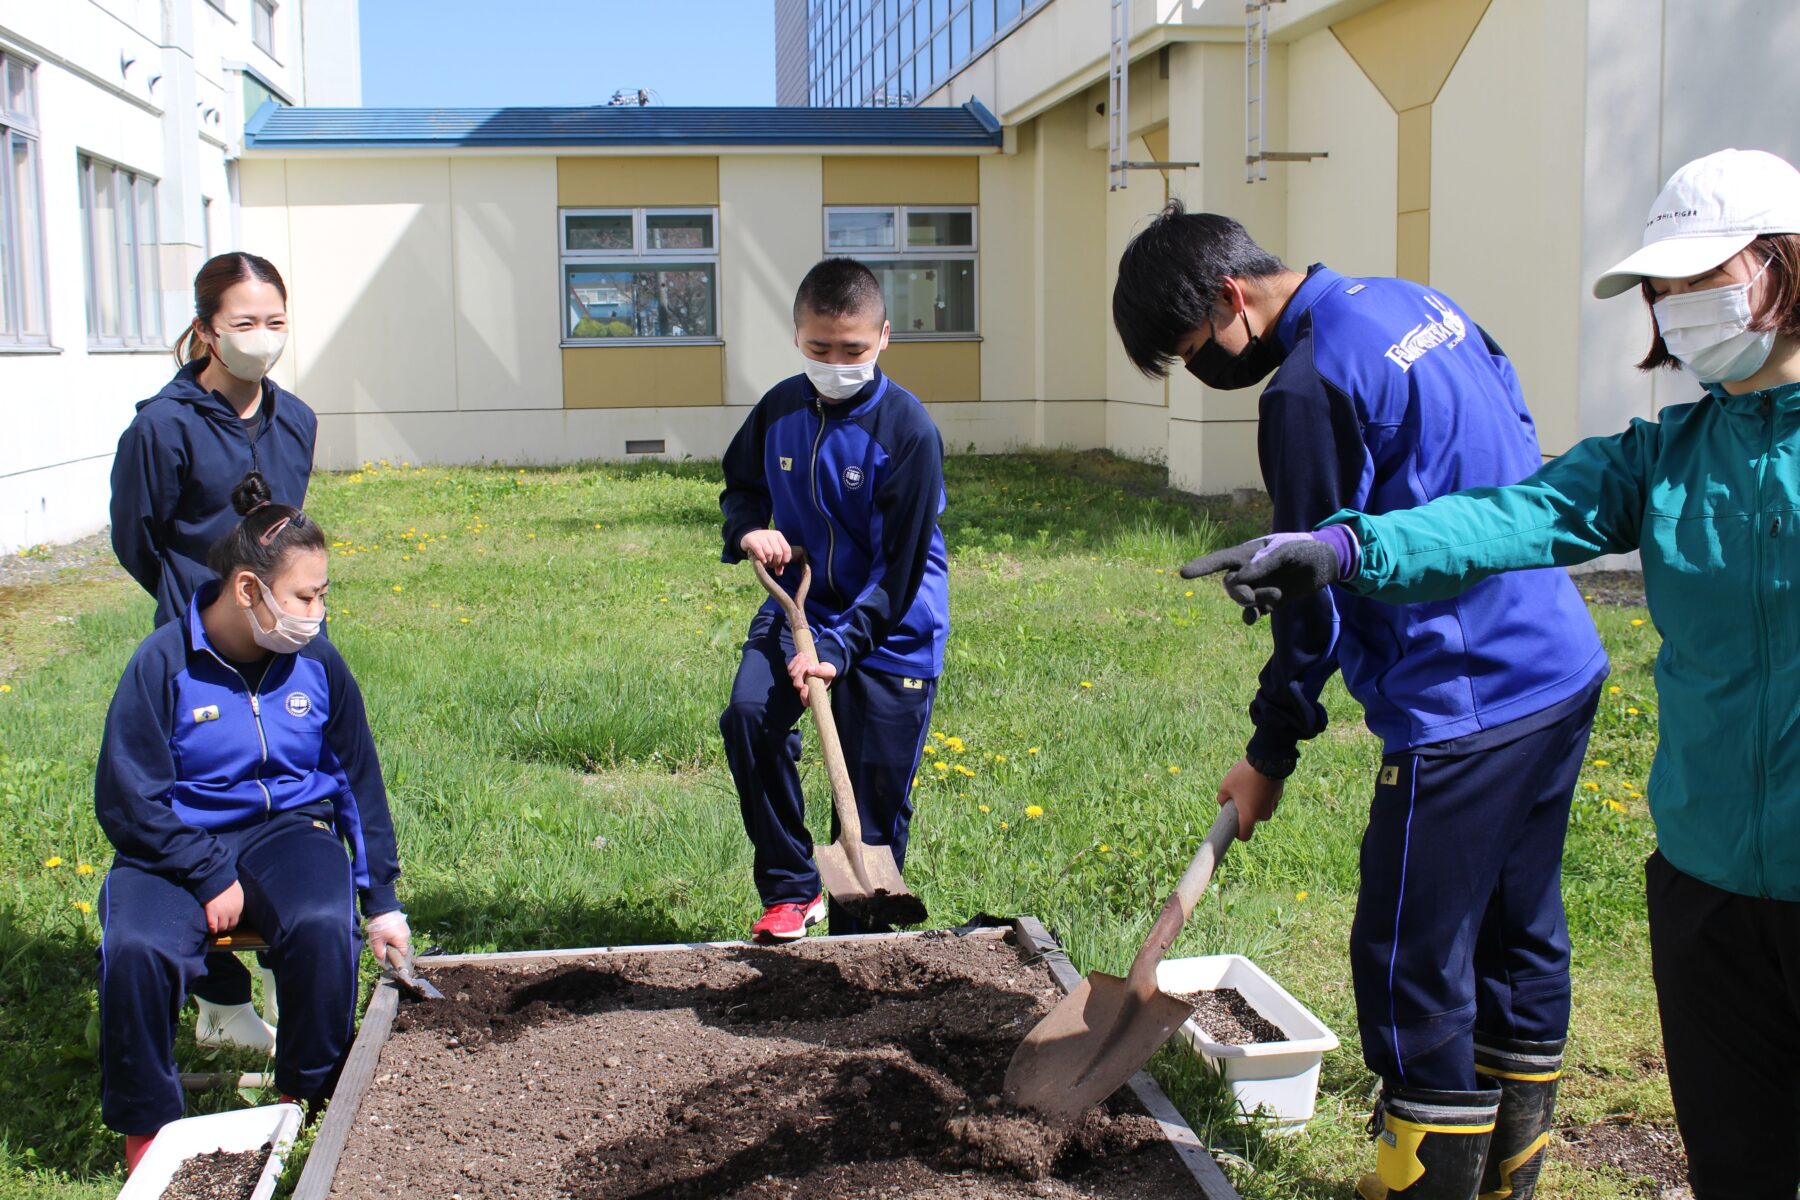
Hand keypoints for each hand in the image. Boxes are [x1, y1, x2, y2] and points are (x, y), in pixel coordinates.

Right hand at [204, 881, 243, 933]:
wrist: (217, 877)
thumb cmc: (227, 883)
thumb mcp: (238, 893)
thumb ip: (237, 902)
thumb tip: (236, 908)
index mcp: (240, 906)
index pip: (238, 920)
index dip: (232, 922)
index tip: (229, 921)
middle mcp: (232, 911)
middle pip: (231, 926)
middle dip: (226, 926)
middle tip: (221, 925)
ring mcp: (222, 913)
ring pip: (222, 928)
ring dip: (219, 928)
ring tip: (216, 927)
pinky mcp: (211, 912)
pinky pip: (212, 926)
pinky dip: (212, 929)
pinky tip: (211, 929)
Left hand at [364, 910, 410, 966]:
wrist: (382, 907)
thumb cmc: (380, 926)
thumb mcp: (377, 941)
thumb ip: (380, 953)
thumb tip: (382, 961)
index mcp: (402, 941)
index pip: (402, 955)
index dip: (395, 958)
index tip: (387, 957)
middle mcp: (407, 935)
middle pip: (401, 947)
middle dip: (392, 949)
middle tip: (381, 947)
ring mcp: (405, 928)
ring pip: (399, 940)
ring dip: (392, 941)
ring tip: (382, 938)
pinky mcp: (402, 923)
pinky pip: (399, 933)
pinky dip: (393, 935)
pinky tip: (385, 932)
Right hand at [740, 529, 792, 567]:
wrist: (747, 538)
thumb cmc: (763, 547)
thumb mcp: (772, 552)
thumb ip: (778, 562)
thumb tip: (779, 573)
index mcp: (778, 535)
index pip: (787, 550)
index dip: (784, 560)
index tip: (779, 565)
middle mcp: (770, 534)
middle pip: (778, 553)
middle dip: (775, 563)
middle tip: (771, 565)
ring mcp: (760, 535)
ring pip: (769, 553)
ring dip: (768, 562)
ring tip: (766, 563)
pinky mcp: (751, 539)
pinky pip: (758, 549)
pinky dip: (761, 558)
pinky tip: (762, 561)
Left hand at [787, 652, 837, 703]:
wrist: (823, 665)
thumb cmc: (828, 672)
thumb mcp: (830, 671)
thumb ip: (822, 672)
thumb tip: (810, 670)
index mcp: (813, 693)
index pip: (805, 701)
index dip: (803, 695)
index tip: (805, 686)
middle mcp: (803, 689)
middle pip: (797, 684)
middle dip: (802, 672)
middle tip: (809, 662)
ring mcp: (797, 681)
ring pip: (792, 674)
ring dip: (800, 664)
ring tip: (808, 657)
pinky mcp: (793, 673)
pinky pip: (790, 668)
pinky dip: (796, 660)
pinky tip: (802, 655)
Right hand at [1181, 532, 1343, 623]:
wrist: (1326, 563)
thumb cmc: (1305, 549)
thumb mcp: (1286, 551)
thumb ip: (1263, 562)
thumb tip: (1239, 578)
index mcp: (1248, 553)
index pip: (1220, 560)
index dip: (1202, 566)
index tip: (1183, 574)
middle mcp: (1249, 570)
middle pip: (1229, 585)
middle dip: (1238, 593)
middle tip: (1252, 598)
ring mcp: (1258, 586)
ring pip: (1242, 598)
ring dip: (1255, 600)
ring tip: (1277, 594)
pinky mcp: (1269, 601)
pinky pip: (1253, 611)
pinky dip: (1251, 616)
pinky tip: (1253, 618)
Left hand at [1216, 758, 1283, 841]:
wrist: (1268, 760)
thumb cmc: (1244, 775)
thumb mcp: (1225, 786)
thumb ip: (1222, 799)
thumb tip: (1223, 804)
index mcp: (1250, 816)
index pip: (1245, 836)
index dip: (1238, 833)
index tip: (1233, 826)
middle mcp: (1263, 814)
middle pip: (1252, 819)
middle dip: (1245, 811)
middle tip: (1238, 797)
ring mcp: (1273, 805)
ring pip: (1260, 808)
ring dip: (1254, 802)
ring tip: (1248, 786)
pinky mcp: (1279, 795)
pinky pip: (1267, 800)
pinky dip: (1262, 795)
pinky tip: (1257, 782)